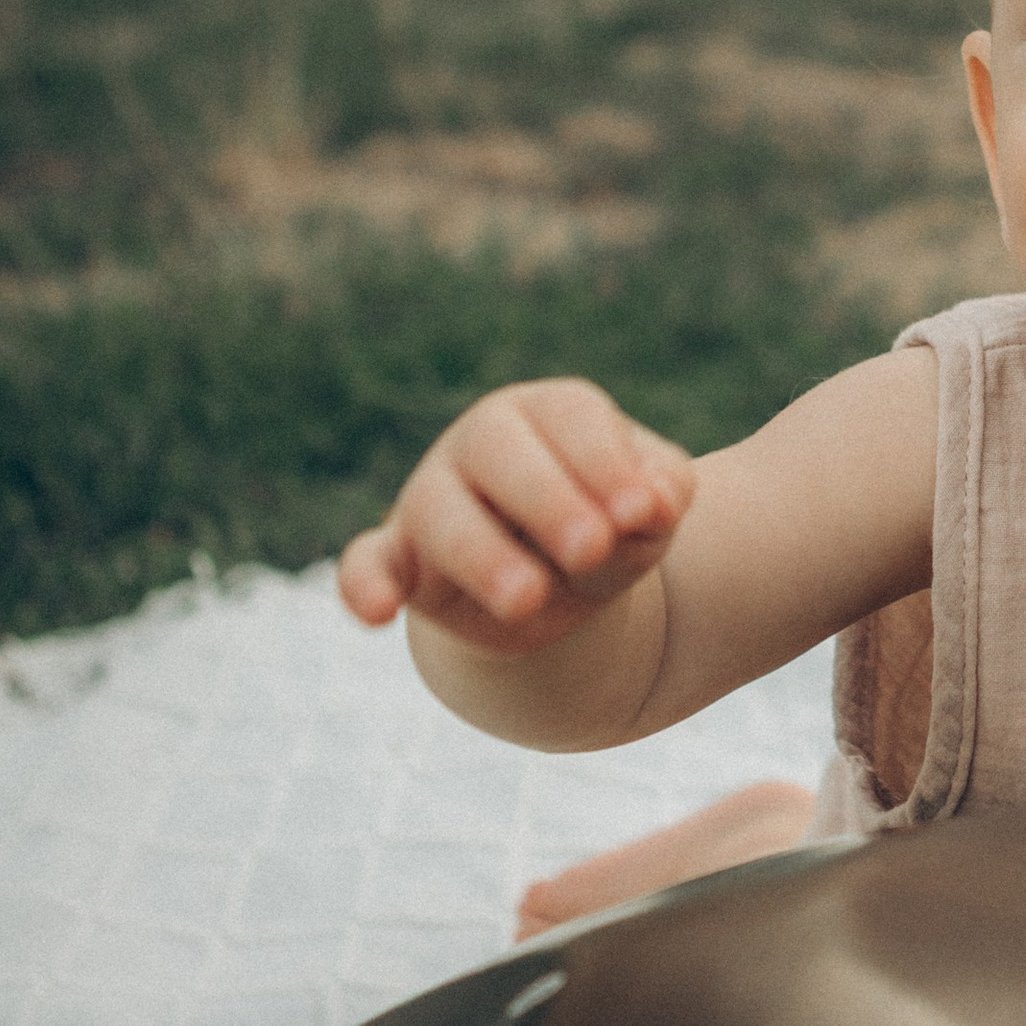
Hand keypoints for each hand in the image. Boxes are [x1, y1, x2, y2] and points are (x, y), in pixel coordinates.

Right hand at [338, 381, 695, 655]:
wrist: (562, 587)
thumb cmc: (609, 526)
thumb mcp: (648, 515)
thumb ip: (662, 496)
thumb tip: (657, 501)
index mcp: (549, 413)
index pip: (572, 417)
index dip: (607, 462)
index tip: (641, 513)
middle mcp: (482, 443)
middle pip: (502, 454)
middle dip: (549, 500)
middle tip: (592, 548)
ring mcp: (432, 498)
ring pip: (441, 514)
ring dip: (484, 555)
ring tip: (529, 598)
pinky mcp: (402, 561)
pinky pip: (366, 564)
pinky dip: (362, 584)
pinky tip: (376, 613)